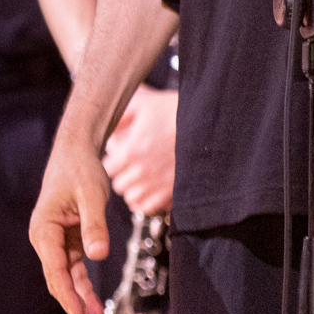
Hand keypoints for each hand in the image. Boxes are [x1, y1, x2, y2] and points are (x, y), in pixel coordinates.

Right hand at [29, 125, 114, 313]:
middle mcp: (45, 238)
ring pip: (67, 278)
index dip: (68, 295)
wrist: (77, 152)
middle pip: (58, 279)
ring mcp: (56, 241)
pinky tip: (95, 304)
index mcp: (44, 228)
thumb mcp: (92, 194)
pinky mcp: (68, 241)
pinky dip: (84, 286)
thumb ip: (95, 225)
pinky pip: (75, 269)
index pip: (55, 269)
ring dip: (80, 300)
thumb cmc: (81, 169)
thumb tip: (98, 255)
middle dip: (73, 305)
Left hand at [102, 85, 176, 214]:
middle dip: (122, 175)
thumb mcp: (144, 105)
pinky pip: (149, 207)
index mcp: (131, 150)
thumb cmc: (175, 111)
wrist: (205, 124)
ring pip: (132, 199)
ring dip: (133, 190)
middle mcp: (142, 171)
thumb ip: (122, 116)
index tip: (119, 155)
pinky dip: (147, 201)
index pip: (107, 168)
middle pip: (118, 186)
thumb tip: (108, 125)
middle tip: (130, 166)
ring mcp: (157, 184)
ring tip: (141, 178)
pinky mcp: (172, 191)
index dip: (112, 160)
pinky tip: (151, 188)